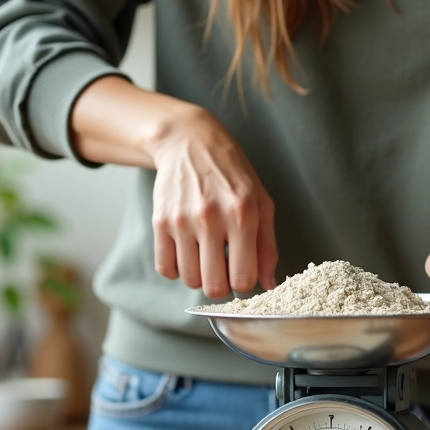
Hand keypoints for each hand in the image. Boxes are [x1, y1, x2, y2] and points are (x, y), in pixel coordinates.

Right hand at [148, 107, 278, 297]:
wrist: (190, 142)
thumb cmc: (232, 174)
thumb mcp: (261, 202)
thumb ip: (268, 247)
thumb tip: (269, 285)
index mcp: (243, 215)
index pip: (243, 279)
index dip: (245, 281)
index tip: (242, 268)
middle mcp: (211, 218)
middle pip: (214, 287)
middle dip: (221, 284)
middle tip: (223, 266)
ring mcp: (182, 221)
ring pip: (189, 280)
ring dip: (199, 275)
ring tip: (206, 254)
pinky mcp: (160, 221)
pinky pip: (165, 268)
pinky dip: (176, 269)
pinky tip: (187, 253)